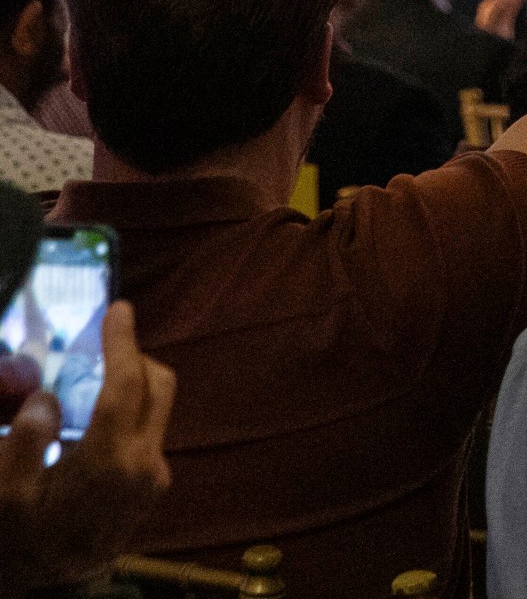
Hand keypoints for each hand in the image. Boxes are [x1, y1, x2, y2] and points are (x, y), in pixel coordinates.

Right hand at [0, 303, 175, 598]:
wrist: (52, 588)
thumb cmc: (22, 540)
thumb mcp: (3, 495)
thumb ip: (23, 441)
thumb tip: (45, 398)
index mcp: (111, 461)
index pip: (128, 384)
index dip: (123, 342)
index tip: (118, 308)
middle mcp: (145, 464)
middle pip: (158, 386)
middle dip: (133, 355)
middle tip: (100, 339)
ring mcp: (154, 475)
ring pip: (157, 406)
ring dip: (131, 382)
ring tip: (88, 375)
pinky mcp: (152, 485)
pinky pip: (147, 429)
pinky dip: (127, 408)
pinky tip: (90, 412)